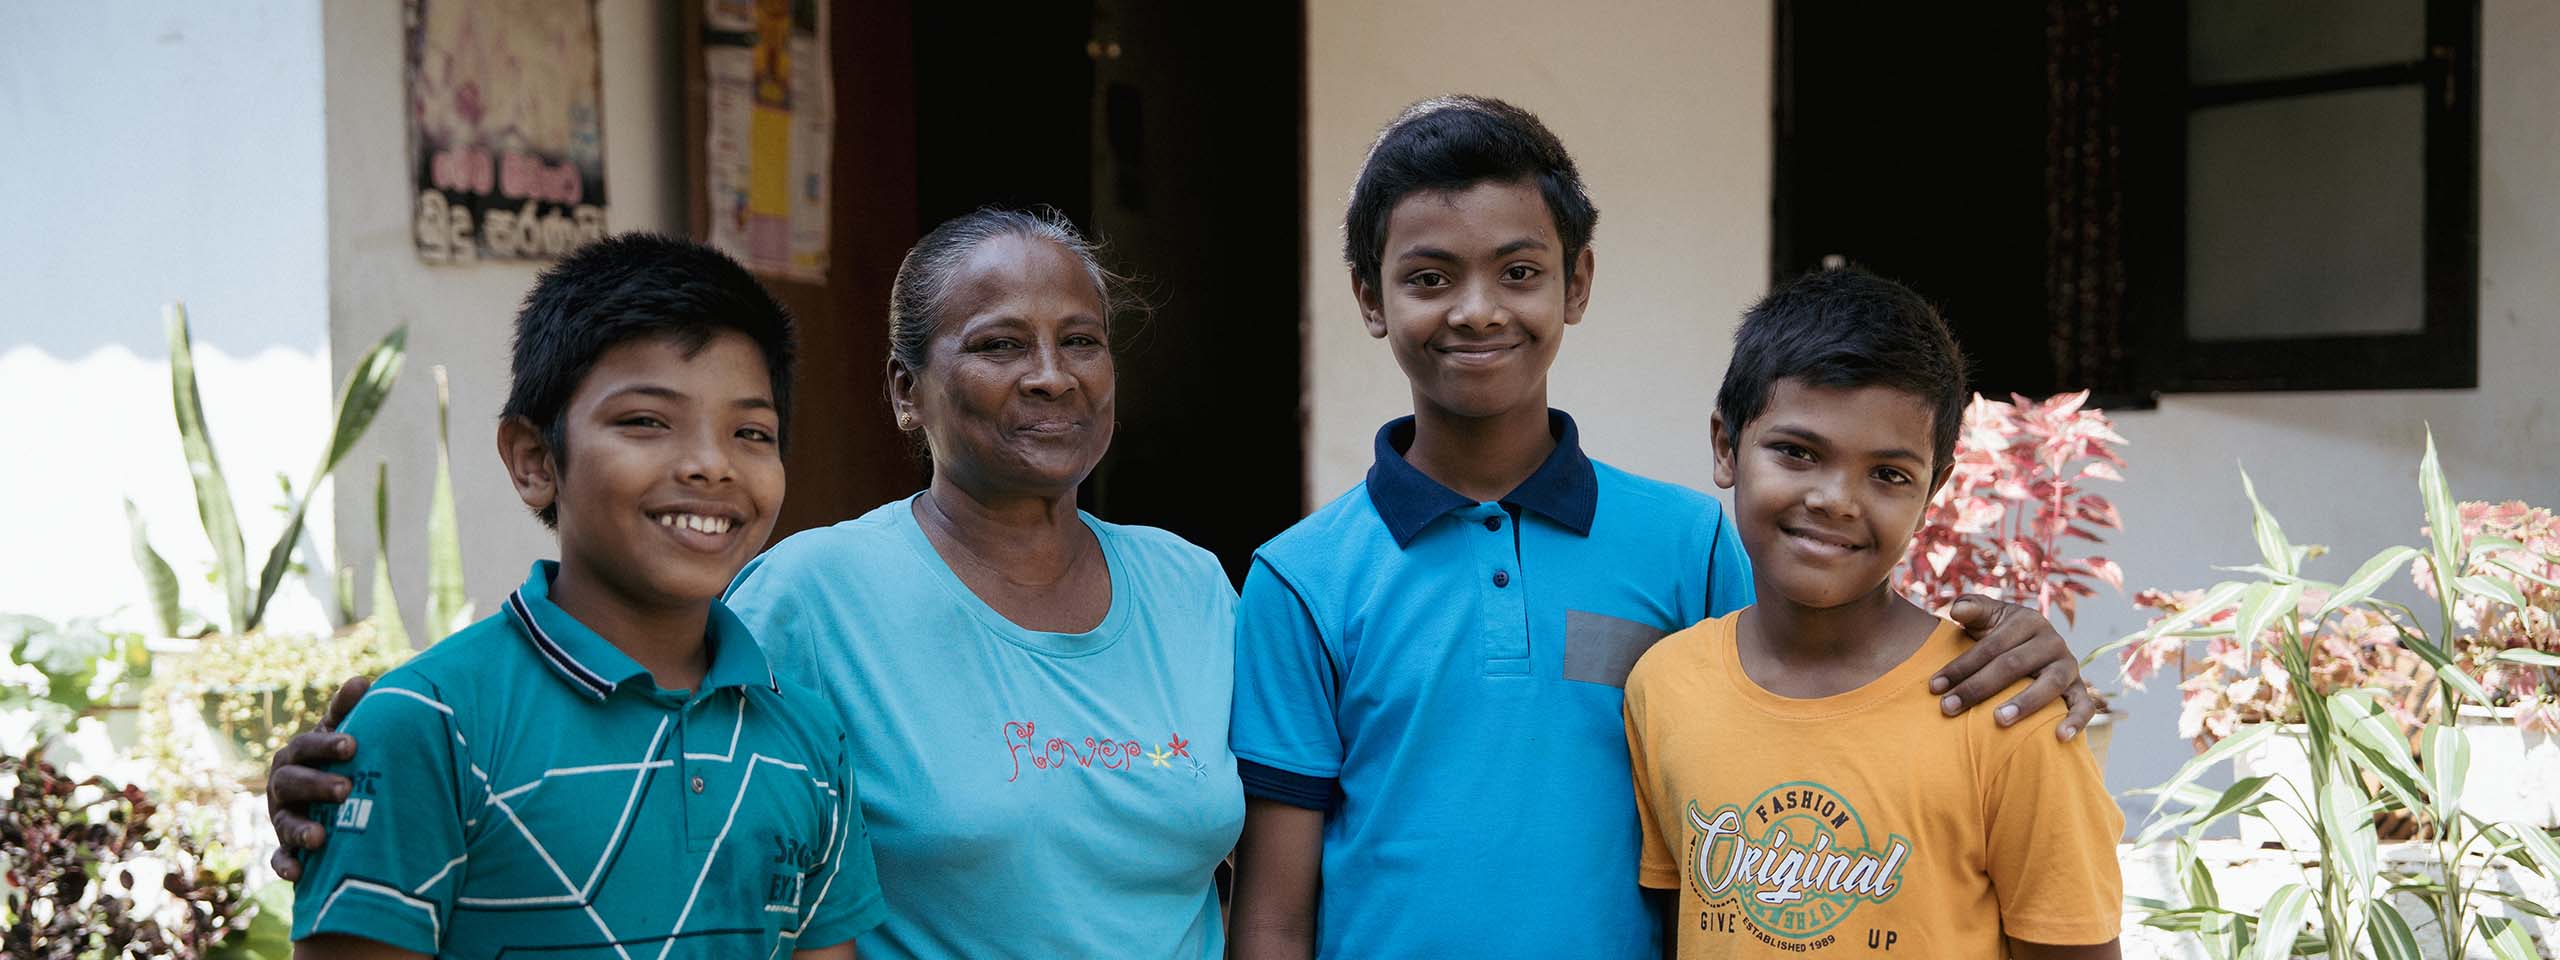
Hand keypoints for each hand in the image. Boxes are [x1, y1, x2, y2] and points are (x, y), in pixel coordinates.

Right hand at [267, 675, 369, 880]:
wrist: (325, 802)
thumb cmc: (335, 761)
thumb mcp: (338, 735)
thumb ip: (346, 711)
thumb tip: (361, 680)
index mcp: (296, 756)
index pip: (307, 747)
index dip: (327, 746)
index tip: (353, 745)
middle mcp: (283, 786)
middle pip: (293, 783)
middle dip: (316, 786)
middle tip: (346, 789)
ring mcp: (282, 817)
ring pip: (285, 823)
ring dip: (300, 830)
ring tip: (321, 838)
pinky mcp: (285, 848)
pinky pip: (279, 859)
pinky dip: (287, 866)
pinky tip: (299, 874)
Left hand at [1931, 596, 2098, 740]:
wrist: (2030, 645)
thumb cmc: (1998, 634)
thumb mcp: (1986, 616)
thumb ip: (1971, 608)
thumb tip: (1956, 610)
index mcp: (2028, 621)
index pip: (1991, 646)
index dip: (1961, 666)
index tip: (1934, 687)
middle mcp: (2052, 641)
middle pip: (2014, 665)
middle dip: (1977, 688)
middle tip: (1949, 709)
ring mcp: (2069, 665)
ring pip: (2050, 684)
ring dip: (2025, 703)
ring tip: (1998, 720)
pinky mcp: (2079, 688)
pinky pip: (2084, 705)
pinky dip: (2076, 721)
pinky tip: (2060, 737)